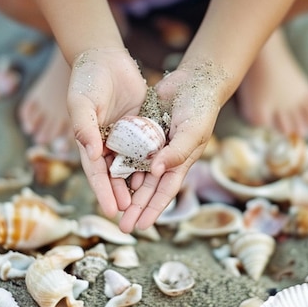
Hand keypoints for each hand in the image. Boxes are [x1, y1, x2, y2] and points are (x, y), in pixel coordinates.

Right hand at [67, 47, 147, 216]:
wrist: (105, 57)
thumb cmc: (87, 79)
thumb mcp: (81, 103)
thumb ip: (84, 127)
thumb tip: (91, 154)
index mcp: (88, 141)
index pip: (96, 173)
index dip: (104, 192)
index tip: (112, 211)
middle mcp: (106, 143)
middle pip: (115, 175)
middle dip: (122, 196)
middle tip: (132, 217)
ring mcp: (124, 135)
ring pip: (132, 165)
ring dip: (138, 184)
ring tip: (146, 204)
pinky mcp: (140, 126)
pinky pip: (147, 148)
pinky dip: (151, 162)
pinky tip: (160, 177)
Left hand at [119, 61, 227, 232]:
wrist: (194, 80)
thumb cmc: (200, 108)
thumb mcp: (192, 132)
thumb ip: (176, 152)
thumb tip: (155, 173)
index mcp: (181, 162)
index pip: (165, 191)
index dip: (153, 209)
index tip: (140, 227)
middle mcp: (166, 157)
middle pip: (147, 187)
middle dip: (136, 207)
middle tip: (122, 226)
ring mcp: (153, 144)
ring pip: (135, 171)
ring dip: (125, 188)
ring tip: (113, 205)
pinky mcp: (142, 130)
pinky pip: (128, 149)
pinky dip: (120, 162)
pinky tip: (107, 173)